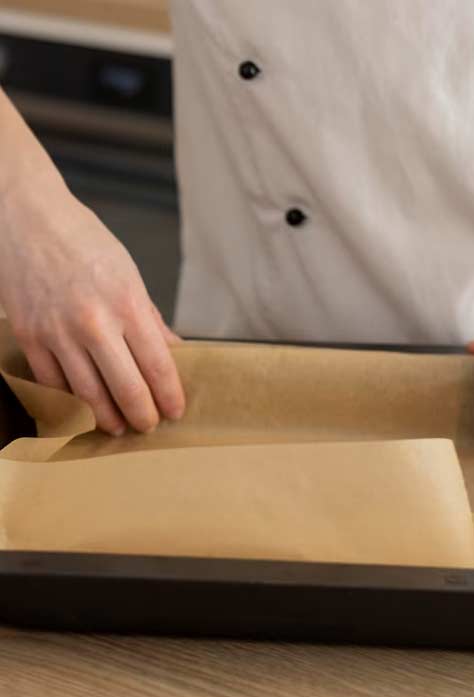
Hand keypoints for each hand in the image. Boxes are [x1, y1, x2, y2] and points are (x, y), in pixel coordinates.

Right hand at [0, 174, 185, 434]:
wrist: (25, 218)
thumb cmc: (85, 242)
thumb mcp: (130, 275)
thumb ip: (151, 320)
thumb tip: (174, 352)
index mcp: (127, 304)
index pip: (158, 365)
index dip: (170, 396)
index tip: (176, 411)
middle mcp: (94, 322)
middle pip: (126, 388)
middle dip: (142, 415)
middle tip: (150, 425)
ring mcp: (57, 332)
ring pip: (88, 395)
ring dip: (107, 418)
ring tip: (119, 427)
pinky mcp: (29, 337)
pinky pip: (53, 384)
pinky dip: (70, 403)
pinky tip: (83, 410)